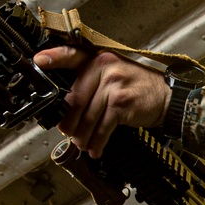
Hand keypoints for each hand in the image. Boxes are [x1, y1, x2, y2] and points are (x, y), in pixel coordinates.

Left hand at [34, 45, 170, 157]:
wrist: (167, 97)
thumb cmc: (138, 87)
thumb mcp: (115, 73)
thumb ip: (92, 81)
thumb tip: (66, 103)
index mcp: (99, 58)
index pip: (72, 55)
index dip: (54, 57)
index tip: (38, 61)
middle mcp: (104, 68)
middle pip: (75, 98)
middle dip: (69, 121)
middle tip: (67, 132)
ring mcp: (113, 85)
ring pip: (87, 116)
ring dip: (83, 136)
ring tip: (82, 144)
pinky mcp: (120, 103)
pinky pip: (102, 127)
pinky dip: (98, 142)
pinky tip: (96, 148)